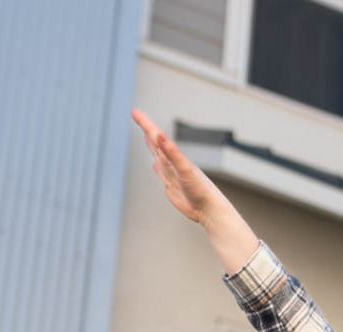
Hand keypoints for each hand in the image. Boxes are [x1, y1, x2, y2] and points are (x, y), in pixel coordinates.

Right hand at [131, 108, 223, 224]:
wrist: (208, 210)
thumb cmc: (201, 189)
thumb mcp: (184, 168)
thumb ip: (171, 152)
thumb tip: (159, 135)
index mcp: (173, 157)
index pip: (156, 136)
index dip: (144, 123)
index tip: (134, 112)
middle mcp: (172, 163)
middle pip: (156, 142)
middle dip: (146, 129)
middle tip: (138, 117)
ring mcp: (171, 175)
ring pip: (158, 156)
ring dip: (152, 146)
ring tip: (147, 136)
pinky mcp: (171, 187)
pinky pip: (161, 173)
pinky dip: (157, 167)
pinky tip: (155, 164)